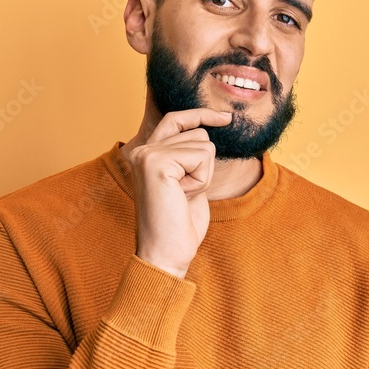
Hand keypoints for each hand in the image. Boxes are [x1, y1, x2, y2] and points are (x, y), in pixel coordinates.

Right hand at [128, 108, 232, 278]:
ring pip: (203, 144)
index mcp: (146, 154)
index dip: (201, 114)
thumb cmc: (180, 225)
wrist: (166, 253)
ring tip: (183, 196)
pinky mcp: (157, 163)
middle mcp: (142, 150)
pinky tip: (183, 196)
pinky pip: (201, 157)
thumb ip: (190, 158)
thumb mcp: (189, 183)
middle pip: (198, 133)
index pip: (176, 119)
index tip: (226, 118)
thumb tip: (209, 131)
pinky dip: (202, 180)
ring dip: (204, 174)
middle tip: (184, 194)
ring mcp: (147, 154)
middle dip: (204, 166)